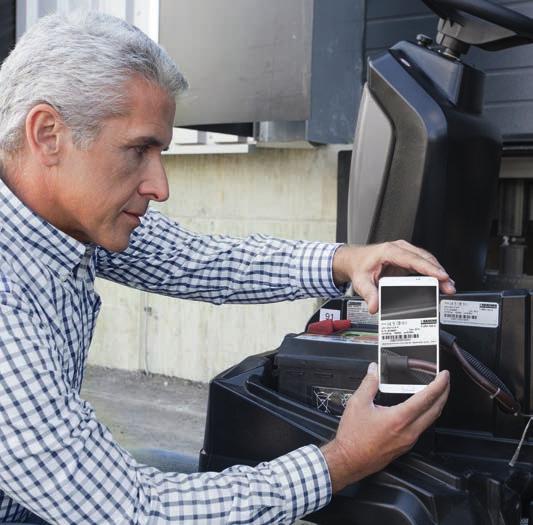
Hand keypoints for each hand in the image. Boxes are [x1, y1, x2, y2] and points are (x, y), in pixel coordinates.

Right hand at [321, 363, 449, 492]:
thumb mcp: (358, 403)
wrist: (349, 460)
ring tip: (436, 392)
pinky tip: (420, 409)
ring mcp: (409, 440)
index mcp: (399, 418)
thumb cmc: (353, 436)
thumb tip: (374, 370)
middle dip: (444, 393)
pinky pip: (422, 427)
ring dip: (436, 404)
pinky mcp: (405, 445)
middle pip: (435, 410)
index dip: (439, 384)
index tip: (444, 375)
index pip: (426, 398)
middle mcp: (408, 431)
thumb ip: (369, 383)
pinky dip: (427, 414)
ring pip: (430, 420)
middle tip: (445, 381)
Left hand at [332, 240, 455, 313]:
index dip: (429, 268)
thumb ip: (369, 294)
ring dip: (438, 272)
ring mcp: (404, 252)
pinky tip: (440, 282)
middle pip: (424, 258)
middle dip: (439, 273)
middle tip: (448, 287)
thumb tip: (375, 306)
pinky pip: (423, 263)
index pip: (413, 259)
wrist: (354, 260)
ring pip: (426, 260)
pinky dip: (433, 272)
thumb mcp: (361, 281)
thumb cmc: (359, 266)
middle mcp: (399, 248)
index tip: (441, 276)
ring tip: (448, 287)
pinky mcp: (407, 258)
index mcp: (389, 251)